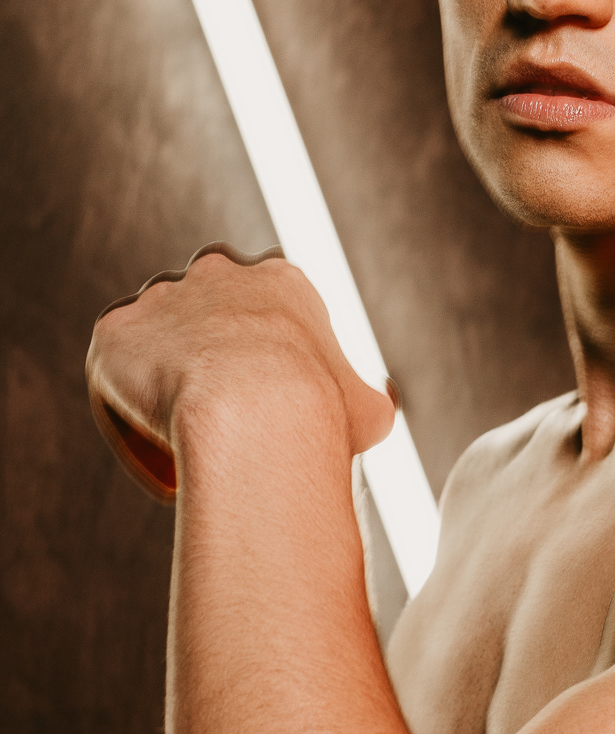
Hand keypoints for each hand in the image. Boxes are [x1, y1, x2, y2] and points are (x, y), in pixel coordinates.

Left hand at [85, 243, 395, 500]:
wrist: (254, 411)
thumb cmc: (319, 414)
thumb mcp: (370, 409)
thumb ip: (373, 400)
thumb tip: (380, 404)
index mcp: (281, 281)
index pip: (268, 309)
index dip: (266, 362)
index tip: (268, 405)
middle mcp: (219, 274)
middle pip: (207, 312)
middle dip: (208, 360)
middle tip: (219, 420)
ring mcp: (162, 297)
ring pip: (156, 343)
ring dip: (163, 386)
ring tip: (183, 449)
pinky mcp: (115, 330)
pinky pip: (114, 375)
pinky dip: (126, 415)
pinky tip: (156, 459)